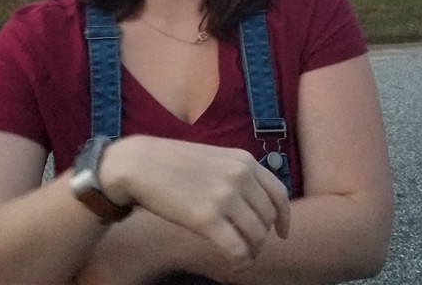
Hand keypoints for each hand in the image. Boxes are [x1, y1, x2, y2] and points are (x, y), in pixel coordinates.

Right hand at [98, 136, 290, 265]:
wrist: (138, 164)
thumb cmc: (171, 162)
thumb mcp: (214, 157)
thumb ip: (236, 174)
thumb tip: (253, 203)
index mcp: (244, 160)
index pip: (278, 194)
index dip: (283, 218)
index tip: (281, 232)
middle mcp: (240, 177)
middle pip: (267, 219)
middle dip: (260, 237)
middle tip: (247, 245)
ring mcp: (225, 197)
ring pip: (256, 236)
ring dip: (251, 250)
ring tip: (240, 255)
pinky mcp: (207, 218)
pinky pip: (237, 248)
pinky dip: (240, 261)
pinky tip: (235, 264)